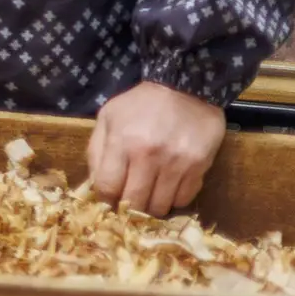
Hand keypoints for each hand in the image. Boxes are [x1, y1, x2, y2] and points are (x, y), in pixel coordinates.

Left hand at [86, 80, 225, 216]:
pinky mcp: (200, 166)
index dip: (105, 199)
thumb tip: (95, 185)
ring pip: (161, 207)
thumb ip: (97, 151)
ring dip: (152, 206)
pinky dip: (174, 199)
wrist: (185, 87)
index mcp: (121, 141)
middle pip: (134, 203)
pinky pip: (184, 199)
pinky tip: (169, 186)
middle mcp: (148, 155)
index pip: (108, 187)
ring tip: (149, 195)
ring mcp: (176, 163)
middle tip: (129, 203)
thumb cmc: (140, 104)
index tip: (108, 199)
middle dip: (128, 208)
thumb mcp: (108, 117)